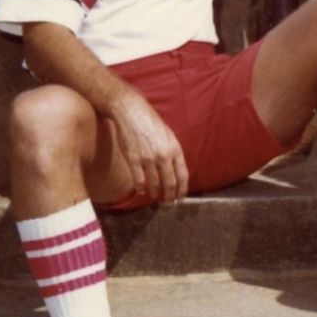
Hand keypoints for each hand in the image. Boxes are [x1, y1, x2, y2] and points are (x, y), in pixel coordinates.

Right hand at [107, 87, 189, 203]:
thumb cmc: (152, 124)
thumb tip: (176, 170)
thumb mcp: (169, 137)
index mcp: (175, 150)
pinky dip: (141, 188)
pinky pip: (139, 180)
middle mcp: (164, 156)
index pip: (183, 175)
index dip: (183, 190)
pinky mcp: (134, 159)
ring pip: (154, 184)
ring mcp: (148, 159)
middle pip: (170, 183)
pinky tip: (142, 191)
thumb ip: (173, 153)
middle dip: (170, 196)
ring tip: (154, 196)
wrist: (132, 113)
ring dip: (155, 193)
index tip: (181, 198)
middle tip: (169, 202)